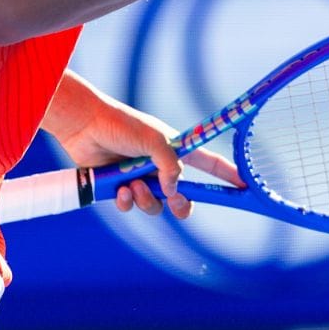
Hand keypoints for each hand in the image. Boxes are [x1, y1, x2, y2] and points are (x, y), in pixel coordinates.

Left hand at [48, 95, 240, 218]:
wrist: (84, 126)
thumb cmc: (121, 124)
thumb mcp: (154, 141)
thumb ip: (170, 166)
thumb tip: (173, 191)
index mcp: (175, 150)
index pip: (209, 164)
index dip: (227, 175)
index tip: (244, 186)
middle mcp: (160, 166)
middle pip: (182, 197)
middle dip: (181, 204)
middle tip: (174, 201)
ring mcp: (140, 177)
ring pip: (155, 205)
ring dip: (147, 199)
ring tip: (134, 185)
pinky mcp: (119, 187)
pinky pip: (131, 206)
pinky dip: (127, 201)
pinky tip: (120, 189)